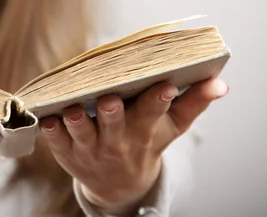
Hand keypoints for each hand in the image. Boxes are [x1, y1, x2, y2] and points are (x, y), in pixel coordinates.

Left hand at [40, 78, 228, 214]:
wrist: (119, 182)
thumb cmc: (146, 142)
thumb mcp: (172, 127)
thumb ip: (194, 102)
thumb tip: (220, 83)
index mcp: (144, 131)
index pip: (154, 114)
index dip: (159, 100)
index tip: (165, 85)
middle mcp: (117, 141)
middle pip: (115, 126)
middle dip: (113, 113)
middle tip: (110, 99)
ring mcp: (90, 148)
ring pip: (82, 135)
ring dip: (78, 123)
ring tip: (73, 110)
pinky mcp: (67, 152)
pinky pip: (57, 143)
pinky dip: (51, 132)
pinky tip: (46, 119)